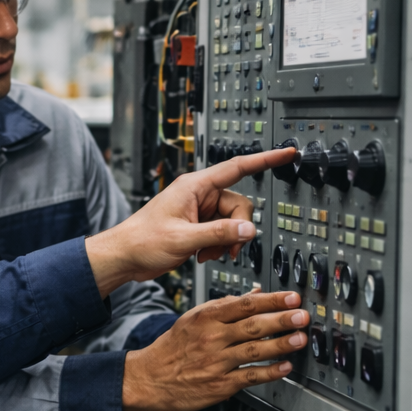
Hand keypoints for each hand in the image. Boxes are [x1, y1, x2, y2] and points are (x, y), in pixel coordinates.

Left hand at [86, 147, 295, 297]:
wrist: (124, 257)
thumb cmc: (142, 241)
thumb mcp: (183, 238)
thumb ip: (218, 233)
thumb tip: (248, 230)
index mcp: (195, 187)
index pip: (237, 167)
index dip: (265, 160)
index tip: (287, 152)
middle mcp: (199, 196)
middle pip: (239, 206)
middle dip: (236, 229)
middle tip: (225, 248)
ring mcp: (199, 212)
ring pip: (233, 223)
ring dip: (226, 242)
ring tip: (206, 254)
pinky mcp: (198, 227)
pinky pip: (222, 233)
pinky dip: (218, 246)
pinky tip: (202, 256)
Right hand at [121, 291, 308, 410]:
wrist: (149, 377)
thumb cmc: (173, 348)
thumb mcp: (193, 319)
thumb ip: (225, 307)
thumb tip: (255, 294)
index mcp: (205, 318)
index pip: (243, 304)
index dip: (270, 300)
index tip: (291, 297)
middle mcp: (211, 338)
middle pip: (252, 326)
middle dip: (280, 320)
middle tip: (302, 316)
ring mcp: (216, 362)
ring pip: (253, 351)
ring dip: (280, 345)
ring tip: (300, 339)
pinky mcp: (220, 384)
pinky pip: (249, 377)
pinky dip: (269, 372)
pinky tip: (285, 368)